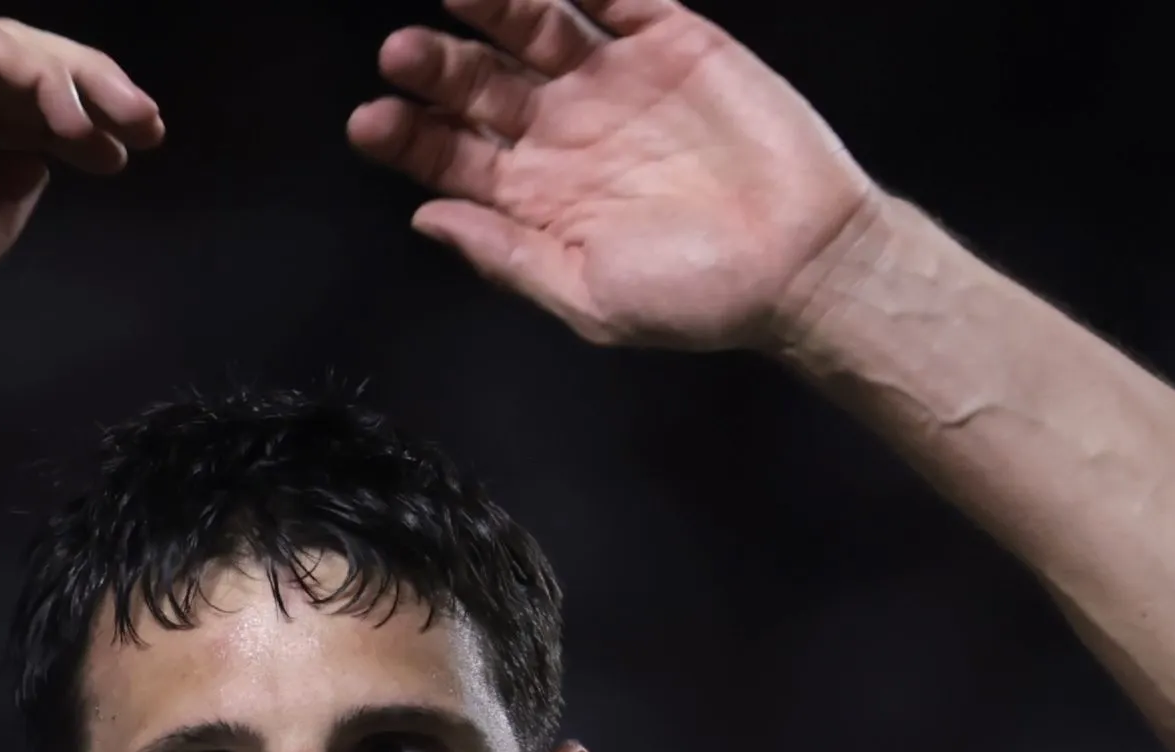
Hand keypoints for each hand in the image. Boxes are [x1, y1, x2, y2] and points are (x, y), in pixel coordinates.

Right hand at [0, 20, 163, 385]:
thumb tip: (37, 170)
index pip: (13, 115)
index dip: (76, 128)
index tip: (124, 158)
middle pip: (21, 76)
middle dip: (96, 94)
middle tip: (149, 127)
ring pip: (12, 50)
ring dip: (83, 76)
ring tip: (130, 118)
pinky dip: (44, 75)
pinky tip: (78, 121)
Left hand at [345, 0, 876, 352]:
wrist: (804, 263)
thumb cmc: (698, 299)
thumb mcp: (589, 299)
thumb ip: (507, 256)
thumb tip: (425, 218)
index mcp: (535, 194)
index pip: (450, 154)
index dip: (407, 136)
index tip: (370, 121)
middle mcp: (564, 129)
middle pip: (479, 83)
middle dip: (438, 67)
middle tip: (402, 54)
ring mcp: (615, 78)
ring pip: (535, 26)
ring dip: (492, 5)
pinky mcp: (672, 39)